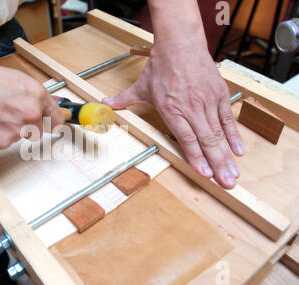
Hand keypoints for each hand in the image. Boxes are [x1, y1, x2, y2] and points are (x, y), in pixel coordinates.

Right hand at [0, 58, 63, 148]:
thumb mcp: (13, 80)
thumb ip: (30, 97)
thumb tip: (40, 109)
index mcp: (37, 95)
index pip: (57, 119)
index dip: (53, 124)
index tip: (52, 127)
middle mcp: (31, 113)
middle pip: (38, 132)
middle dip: (26, 127)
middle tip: (6, 116)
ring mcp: (16, 130)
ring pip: (17, 137)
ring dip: (6, 131)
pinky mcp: (0, 142)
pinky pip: (0, 143)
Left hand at [103, 39, 243, 188]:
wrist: (181, 43)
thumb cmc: (162, 66)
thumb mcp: (141, 86)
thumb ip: (123, 99)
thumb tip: (104, 104)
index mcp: (171, 109)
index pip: (186, 138)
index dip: (196, 157)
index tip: (205, 174)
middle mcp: (192, 108)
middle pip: (206, 140)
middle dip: (217, 164)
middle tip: (226, 183)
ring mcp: (207, 102)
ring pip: (219, 133)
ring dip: (227, 155)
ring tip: (233, 174)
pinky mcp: (219, 95)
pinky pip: (227, 119)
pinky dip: (234, 136)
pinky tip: (238, 152)